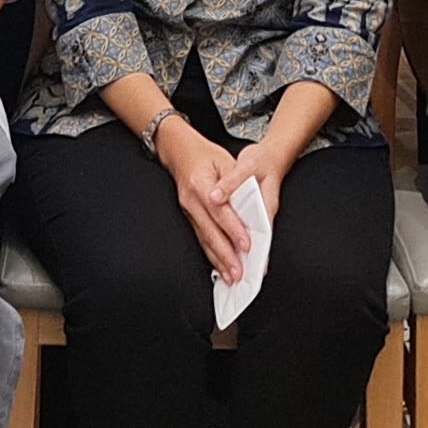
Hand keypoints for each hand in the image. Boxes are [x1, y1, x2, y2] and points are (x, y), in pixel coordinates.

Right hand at [157, 120, 264, 285]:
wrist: (178, 150)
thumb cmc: (204, 154)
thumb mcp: (225, 159)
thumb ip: (236, 182)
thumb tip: (249, 205)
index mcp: (200, 184)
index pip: (220, 211)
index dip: (234, 230)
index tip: (246, 245)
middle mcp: (191, 201)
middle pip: (210, 232)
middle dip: (226, 255)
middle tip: (239, 272)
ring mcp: (187, 210)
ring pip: (204, 240)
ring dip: (218, 260)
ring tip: (231, 276)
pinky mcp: (188, 216)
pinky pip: (200, 238)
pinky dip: (211, 254)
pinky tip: (218, 266)